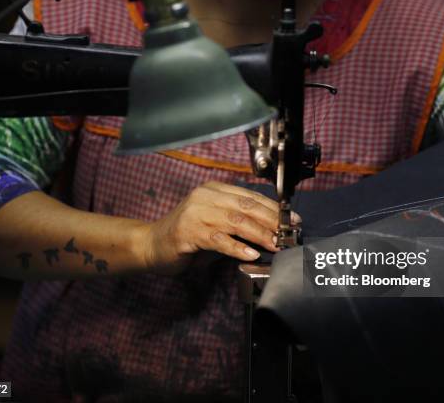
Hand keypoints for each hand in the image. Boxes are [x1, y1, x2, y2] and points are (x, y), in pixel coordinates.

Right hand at [143, 181, 300, 274]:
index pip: (251, 197)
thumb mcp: (216, 225)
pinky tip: (251, 254)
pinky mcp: (188, 232)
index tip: (293, 221)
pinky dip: (237, 248)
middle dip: (272, 221)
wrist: (151, 245)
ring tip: (275, 244)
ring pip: (236, 221)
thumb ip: (239, 225)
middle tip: (289, 234)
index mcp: (214, 190)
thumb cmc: (187, 237)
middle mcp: (205, 196)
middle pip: (246, 206)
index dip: (274, 209)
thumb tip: (272, 233)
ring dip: (260, 234)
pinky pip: (218, 239)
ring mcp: (196, 213)